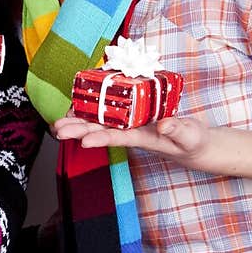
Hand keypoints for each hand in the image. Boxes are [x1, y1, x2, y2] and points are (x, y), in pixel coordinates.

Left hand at [53, 112, 212, 164]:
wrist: (194, 145)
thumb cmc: (193, 143)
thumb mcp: (191, 137)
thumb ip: (179, 131)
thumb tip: (164, 125)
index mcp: (145, 137)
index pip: (119, 138)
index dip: (101, 138)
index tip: (83, 142)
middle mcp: (133, 132)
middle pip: (102, 130)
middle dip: (79, 130)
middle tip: (57, 130)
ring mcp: (132, 125)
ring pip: (101, 122)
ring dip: (80, 122)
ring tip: (58, 124)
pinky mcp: (134, 117)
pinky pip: (110, 114)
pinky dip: (94, 110)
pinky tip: (79, 107)